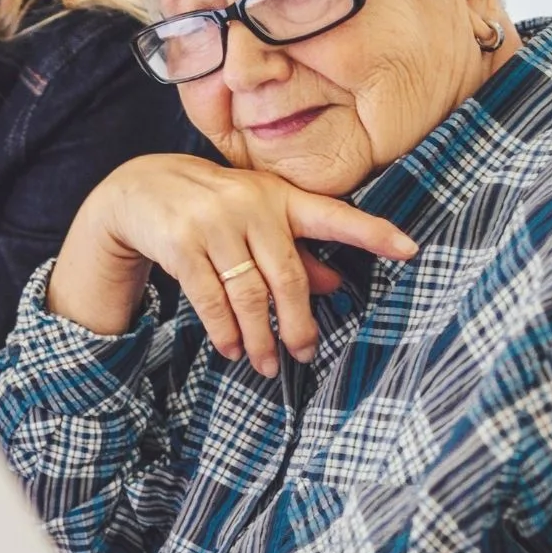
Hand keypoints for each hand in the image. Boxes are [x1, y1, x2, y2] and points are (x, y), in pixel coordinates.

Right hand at [49, 156, 418, 376]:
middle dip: (297, 324)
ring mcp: (214, 224)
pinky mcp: (182, 244)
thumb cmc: (213, 210)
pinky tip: (232, 348)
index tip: (411, 249)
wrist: (140, 189)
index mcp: (279, 198)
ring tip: (265, 363)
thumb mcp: (257, 222)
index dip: (373, 233)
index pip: (334, 216)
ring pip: (247, 295)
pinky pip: (210, 299)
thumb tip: (337, 287)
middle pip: (287, 277)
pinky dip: (224, 331)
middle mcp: (251, 206)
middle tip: (304, 354)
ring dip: (258, 337)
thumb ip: (297, 254)